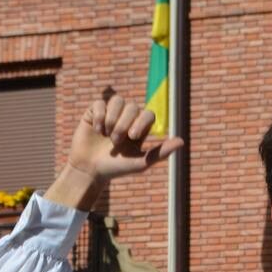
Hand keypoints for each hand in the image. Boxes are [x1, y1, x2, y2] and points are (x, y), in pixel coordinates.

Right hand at [46, 94, 183, 209]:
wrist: (90, 171)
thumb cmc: (116, 169)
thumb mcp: (140, 163)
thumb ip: (160, 152)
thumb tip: (182, 141)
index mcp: (139, 128)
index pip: (147, 114)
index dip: (142, 121)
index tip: (133, 137)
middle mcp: (125, 119)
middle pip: (132, 106)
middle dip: (124, 123)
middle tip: (116, 141)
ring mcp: (109, 114)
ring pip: (117, 100)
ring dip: (113, 118)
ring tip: (106, 134)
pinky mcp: (93, 113)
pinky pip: (99, 103)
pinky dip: (99, 115)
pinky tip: (97, 130)